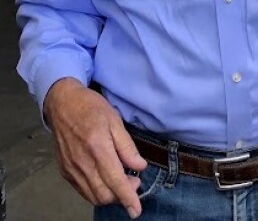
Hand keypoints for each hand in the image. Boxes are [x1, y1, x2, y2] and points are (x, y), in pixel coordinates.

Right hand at [44, 78, 146, 218]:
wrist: (62, 104)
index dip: (128, 198)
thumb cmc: (91, 108)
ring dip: (109, 195)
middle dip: (121, 196)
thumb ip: (127, 147)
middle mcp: (82, 163)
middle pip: (103, 195)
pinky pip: (82, 190)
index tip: (136, 210)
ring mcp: (71, 169)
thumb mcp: (115, 121)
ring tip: (122, 180)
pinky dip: (96, 191)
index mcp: (98, 148)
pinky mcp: (64, 171)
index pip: (115, 181)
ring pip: (92, 196)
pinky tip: (106, 179)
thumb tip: (140, 167)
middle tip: (134, 181)